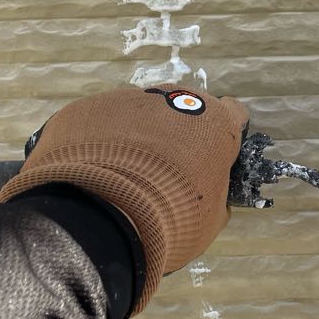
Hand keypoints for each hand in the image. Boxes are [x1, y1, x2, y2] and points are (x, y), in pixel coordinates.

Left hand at [0, 83, 248, 312]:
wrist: (101, 220)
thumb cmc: (173, 218)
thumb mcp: (212, 217)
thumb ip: (215, 192)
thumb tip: (206, 189)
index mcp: (214, 122)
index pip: (233, 114)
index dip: (223, 137)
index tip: (212, 159)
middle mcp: (173, 98)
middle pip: (182, 110)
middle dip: (177, 135)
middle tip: (163, 173)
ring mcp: (125, 99)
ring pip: (138, 113)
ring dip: (137, 137)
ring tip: (121, 175)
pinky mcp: (85, 109)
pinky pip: (99, 124)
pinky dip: (99, 143)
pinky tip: (92, 173)